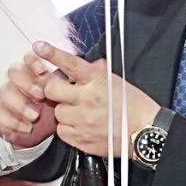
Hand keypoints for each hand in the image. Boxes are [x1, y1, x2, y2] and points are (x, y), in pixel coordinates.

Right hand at [0, 52, 58, 151]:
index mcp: (32, 72)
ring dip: (20, 105)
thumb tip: (67, 81)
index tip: (42, 71)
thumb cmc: (51, 107)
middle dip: (27, 84)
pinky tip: (26, 128)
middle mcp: (16, 82)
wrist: (40, 130)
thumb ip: (60, 86)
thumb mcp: (61, 95)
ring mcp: (6, 97)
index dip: (33, 62)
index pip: (28, 60)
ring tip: (35, 116)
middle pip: (14, 74)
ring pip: (5, 94)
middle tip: (40, 95)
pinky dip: (12, 122)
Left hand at [36, 47, 161, 158]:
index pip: (70, 64)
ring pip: (57, 112)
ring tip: (81, 112)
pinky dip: (68, 127)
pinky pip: (62, 131)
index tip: (40, 47)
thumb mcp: (117, 82)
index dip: (52, 54)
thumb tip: (84, 65)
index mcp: (97, 81)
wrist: (145, 133)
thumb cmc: (134, 106)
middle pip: (51, 89)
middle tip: (65, 91)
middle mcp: (87, 100)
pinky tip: (82, 125)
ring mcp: (82, 121)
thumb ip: (96, 73)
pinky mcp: (81, 139)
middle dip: (55, 89)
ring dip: (64, 110)